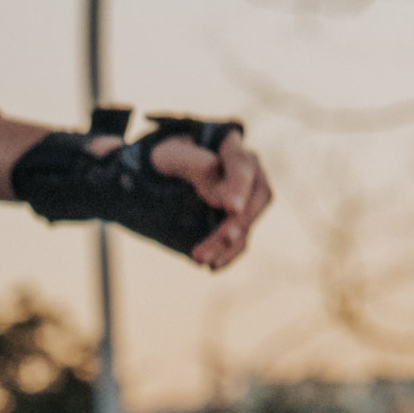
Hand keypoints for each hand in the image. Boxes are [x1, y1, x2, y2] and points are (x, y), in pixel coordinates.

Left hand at [145, 131, 272, 269]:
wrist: (157, 174)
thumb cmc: (164, 158)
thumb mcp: (169, 156)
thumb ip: (196, 167)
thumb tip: (224, 199)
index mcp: (231, 146)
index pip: (242, 166)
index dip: (238, 187)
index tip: (230, 207)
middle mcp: (247, 171)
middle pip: (256, 198)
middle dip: (237, 223)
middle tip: (221, 238)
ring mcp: (246, 198)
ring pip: (247, 223)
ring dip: (227, 245)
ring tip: (201, 259)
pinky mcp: (238, 221)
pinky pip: (242, 240)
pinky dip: (229, 255)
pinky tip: (213, 266)